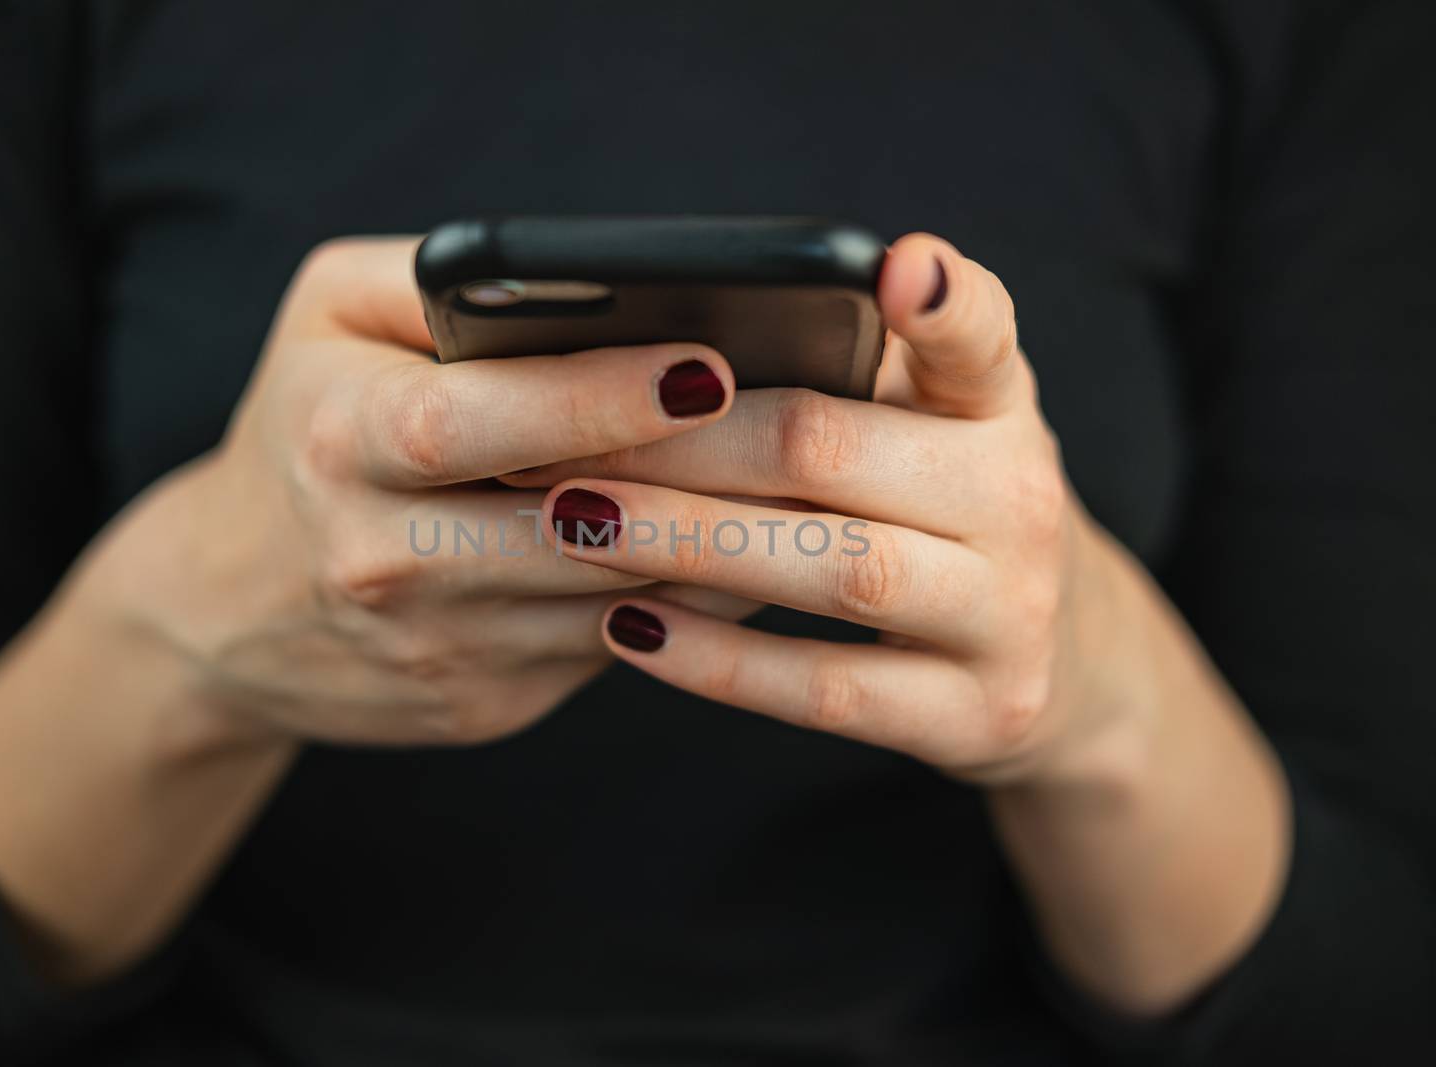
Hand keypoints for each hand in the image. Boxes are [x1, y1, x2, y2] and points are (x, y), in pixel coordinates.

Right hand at [0, 235, 756, 980]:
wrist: (224, 611)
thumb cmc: (297, 429)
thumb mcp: (325, 318)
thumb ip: (438, 279)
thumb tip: (592, 278)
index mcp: (338, 440)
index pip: (471, 423)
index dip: (591, 400)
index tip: (708, 366)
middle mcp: (380, 557)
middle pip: (568, 525)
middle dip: (697, 480)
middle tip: (809, 426)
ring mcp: (437, 645)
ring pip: (615, 598)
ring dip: (719, 545)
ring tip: (805, 480)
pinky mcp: (482, 703)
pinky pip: (618, 645)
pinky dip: (691, 598)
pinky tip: (745, 545)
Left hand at [506, 233, 1129, 783]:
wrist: (1060, 665)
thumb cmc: (943, 510)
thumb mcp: (930, 426)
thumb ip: (842, 374)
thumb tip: (657, 350)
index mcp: (998, 405)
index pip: (983, 335)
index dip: (947, 302)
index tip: (894, 269)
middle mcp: (1021, 499)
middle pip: (836, 451)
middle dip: (683, 445)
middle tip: (559, 441)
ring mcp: (1009, 615)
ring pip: (838, 572)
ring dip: (687, 543)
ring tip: (574, 521)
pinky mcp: (976, 715)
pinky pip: (831, 691)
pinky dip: (722, 664)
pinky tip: (628, 630)